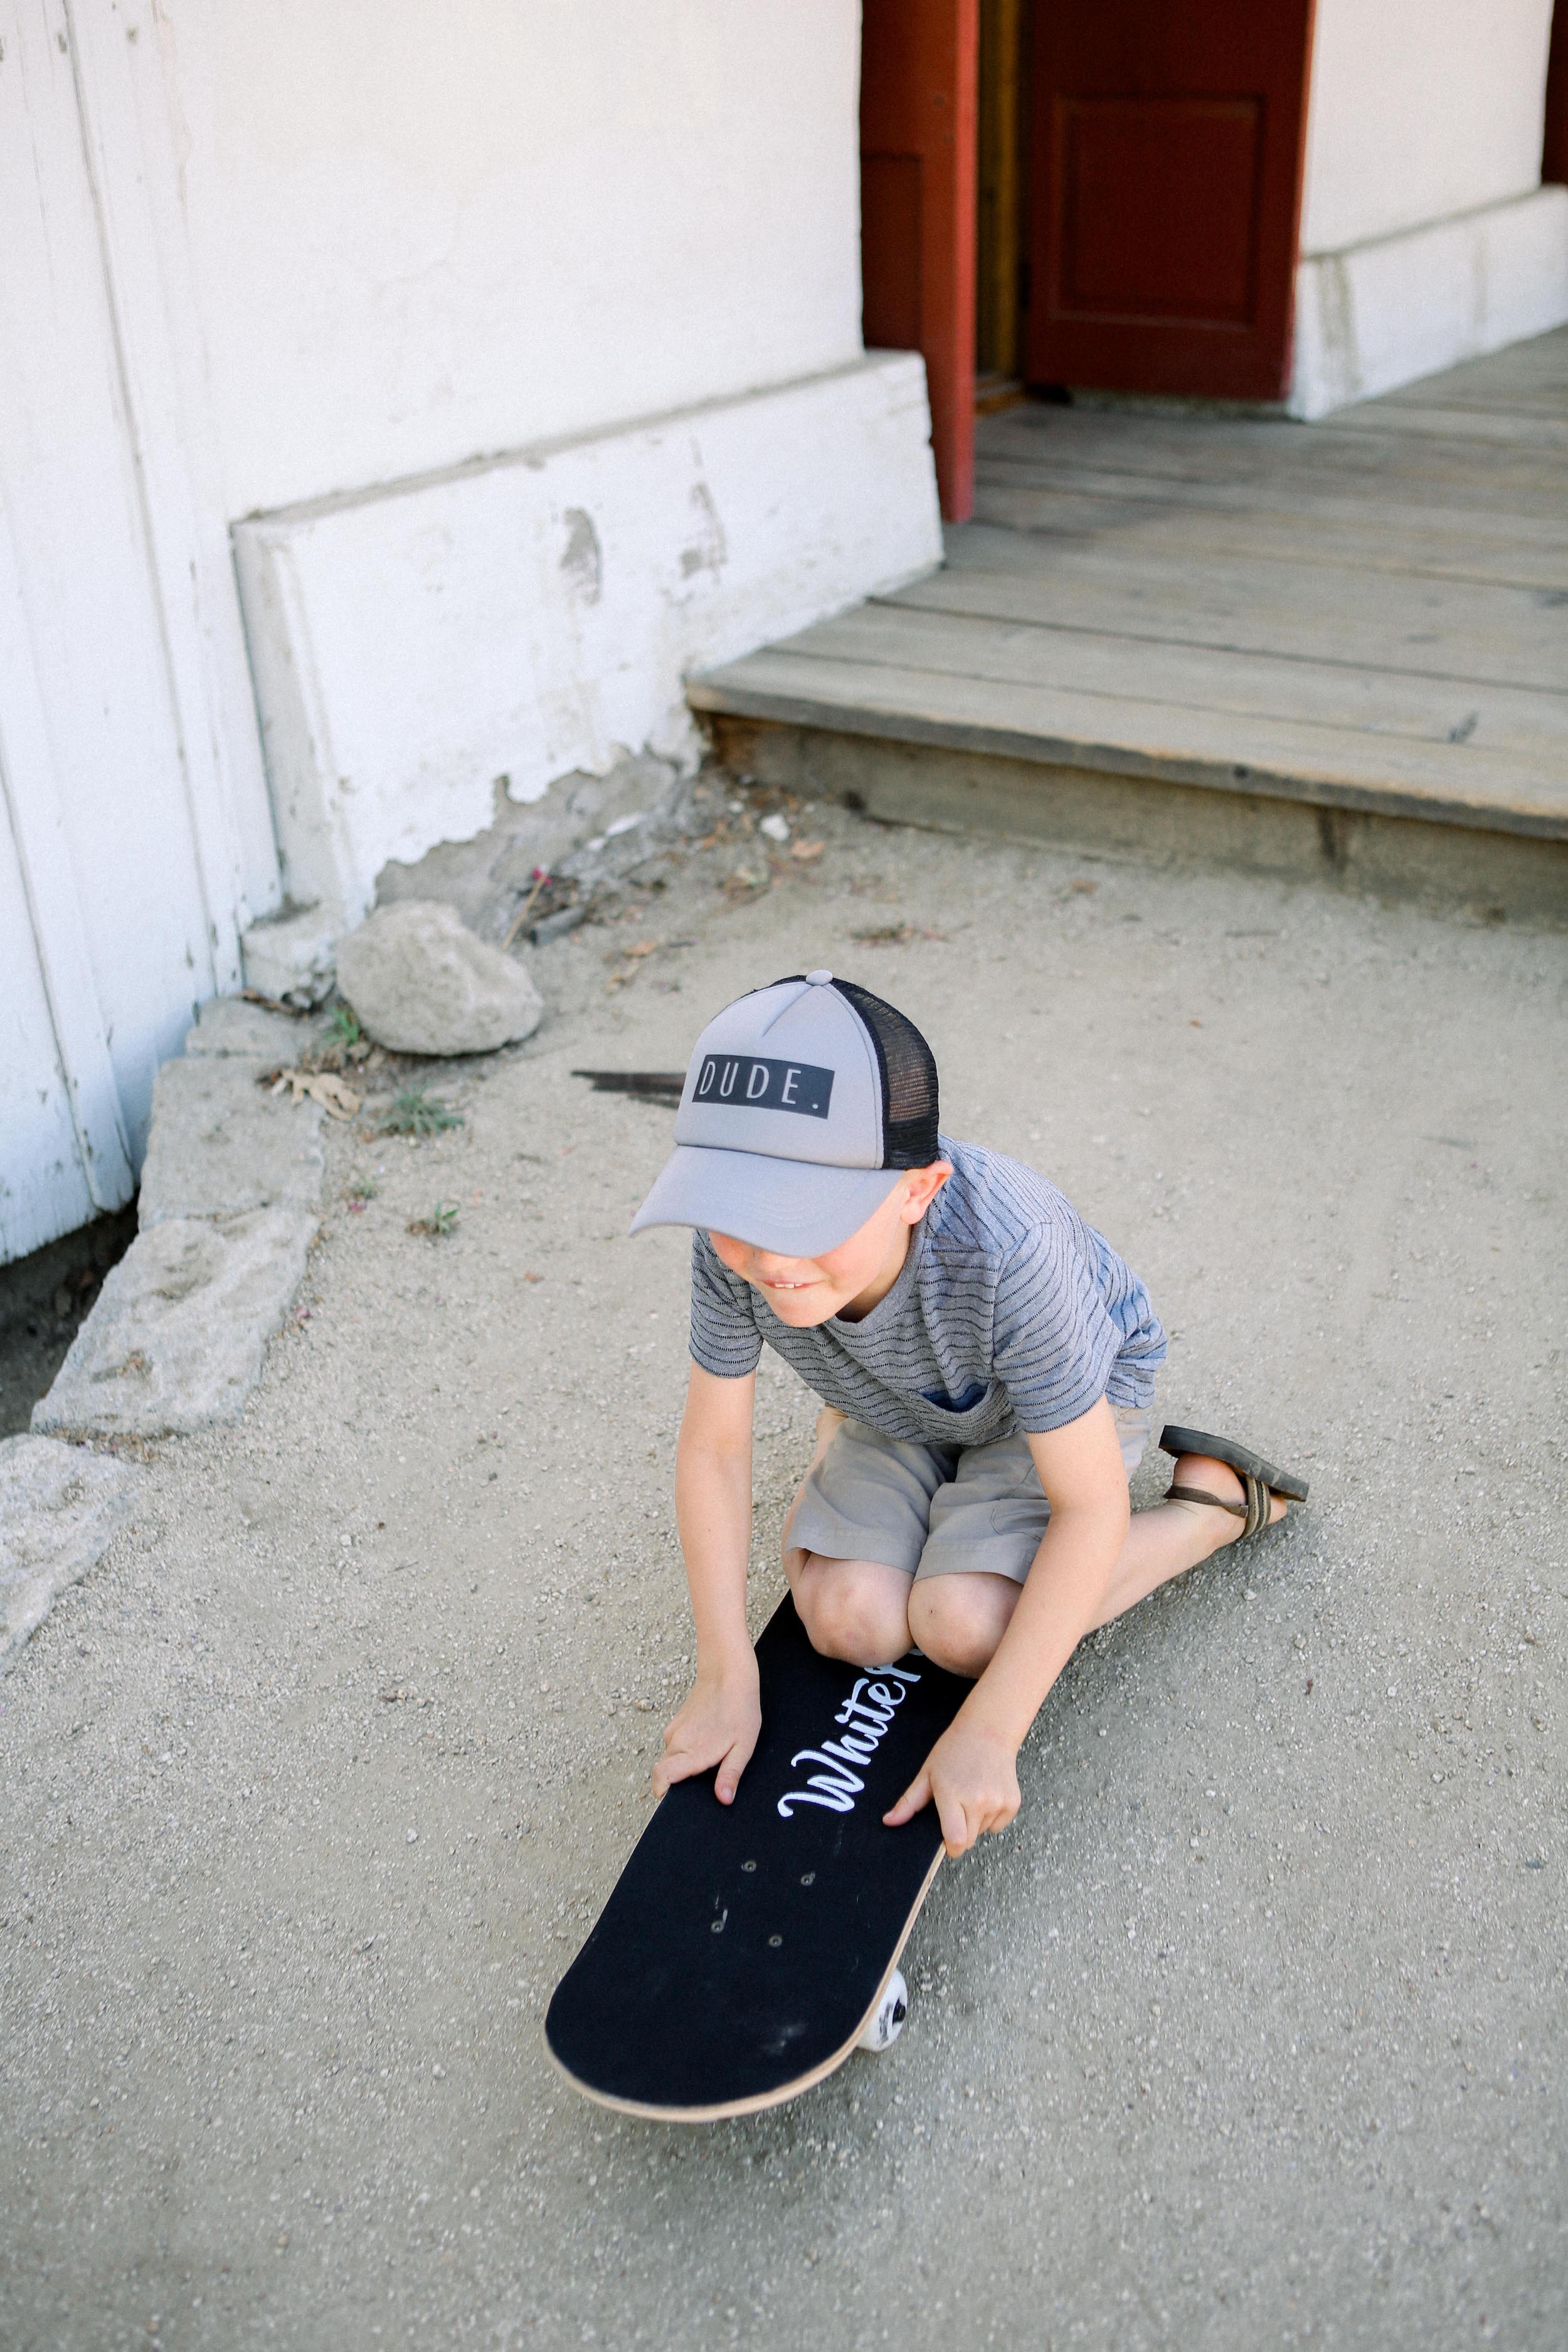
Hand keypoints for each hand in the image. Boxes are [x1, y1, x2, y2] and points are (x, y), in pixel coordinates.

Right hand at [652, 1667, 760, 1805]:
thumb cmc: (739, 1709)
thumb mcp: (743, 1746)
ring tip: (711, 1756)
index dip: (662, 1792)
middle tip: (704, 1778)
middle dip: (679, 1781)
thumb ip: (730, 1775)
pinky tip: (707, 1742)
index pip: (661, 1777)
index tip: (672, 1800)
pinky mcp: (676, 1723)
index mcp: (692, 1751)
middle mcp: (677, 1742)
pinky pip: (675, 1745)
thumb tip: (723, 1799)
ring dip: (685, 1764)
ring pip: (671, 1758)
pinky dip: (686, 1751)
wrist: (727, 1674)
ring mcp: (674, 1731)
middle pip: (666, 1772)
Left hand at [883, 1715, 1020, 1855]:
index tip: (946, 1841)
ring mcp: (998, 1802)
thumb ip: (909, 1802)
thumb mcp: (927, 1773)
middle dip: (960, 1833)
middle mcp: (978, 1800)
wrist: (989, 1730)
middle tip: (956, 1808)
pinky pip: (998, 1825)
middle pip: (968, 1841)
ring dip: (975, 1822)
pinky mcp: (1012, 1803)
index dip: (950, 1847)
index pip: (955, 1840)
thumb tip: (889, 1822)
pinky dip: (991, 1817)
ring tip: (971, 1794)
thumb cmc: (953, 1750)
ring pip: (982, 1832)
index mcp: (952, 1794)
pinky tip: (986, 1794)